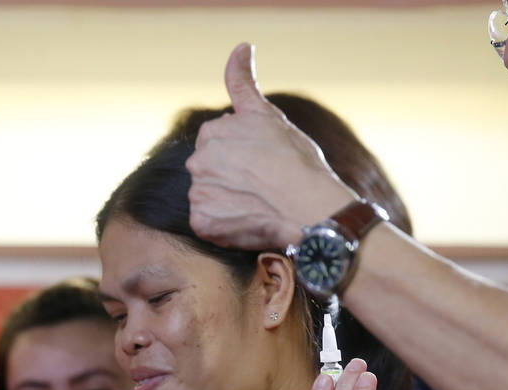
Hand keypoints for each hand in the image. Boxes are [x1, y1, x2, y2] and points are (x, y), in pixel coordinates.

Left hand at [186, 42, 354, 249]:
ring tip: (258, 204)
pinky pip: (208, 225)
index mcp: (212, 132)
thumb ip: (243, 82)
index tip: (264, 163)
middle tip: (263, 185)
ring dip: (228, 202)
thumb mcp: (268, 115)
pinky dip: (224, 226)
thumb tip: (241, 46)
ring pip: (209, 198)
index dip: (244, 156)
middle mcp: (199, 159)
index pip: (218, 145)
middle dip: (231, 177)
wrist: (309, 206)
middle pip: (211, 171)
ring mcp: (199, 192)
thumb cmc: (296, 161)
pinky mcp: (202, 222)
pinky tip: (248, 221)